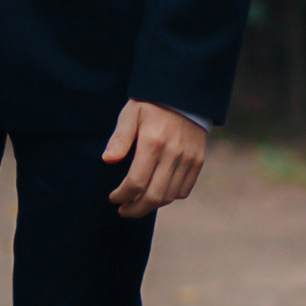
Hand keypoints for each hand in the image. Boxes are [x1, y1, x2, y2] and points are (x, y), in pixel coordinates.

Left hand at [103, 100, 206, 217]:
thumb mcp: (130, 114)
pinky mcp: (198, 161)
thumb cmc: (151, 104)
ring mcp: (188, 159)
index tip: (113, 198)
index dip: (122, 196)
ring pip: (169, 196)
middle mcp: (173, 154)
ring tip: (137, 203)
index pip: (135, 182)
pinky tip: (156, 192)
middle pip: (154, 196)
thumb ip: (119, 138)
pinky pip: (184, 190)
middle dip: (135, 209)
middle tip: (123, 210)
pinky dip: (169, 197)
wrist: (185, 95)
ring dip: (151, 205)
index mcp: (152, 143)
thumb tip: (108, 160)